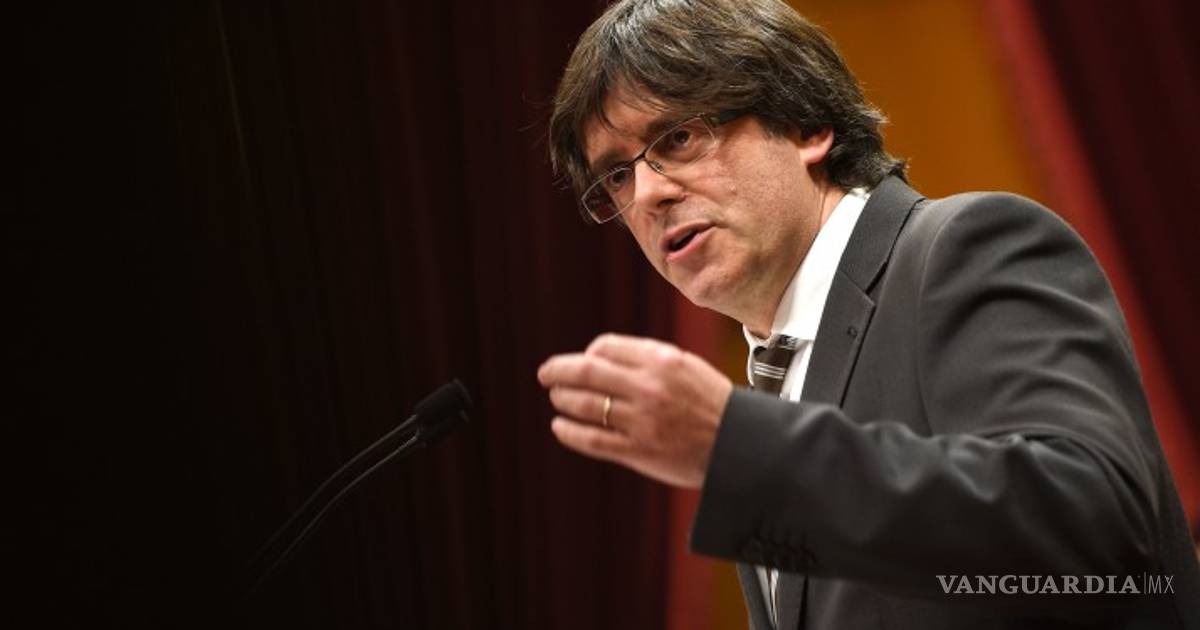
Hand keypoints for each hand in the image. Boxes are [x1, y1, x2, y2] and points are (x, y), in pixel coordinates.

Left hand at [537, 333, 733, 488]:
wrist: (739, 446)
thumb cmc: (710, 404)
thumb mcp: (685, 366)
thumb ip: (646, 359)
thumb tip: (597, 355)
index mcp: (662, 360)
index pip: (606, 347)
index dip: (587, 353)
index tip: (582, 361)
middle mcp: (649, 387)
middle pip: (587, 371)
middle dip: (558, 371)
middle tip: (545, 374)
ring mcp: (642, 420)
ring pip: (584, 404)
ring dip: (562, 399)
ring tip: (557, 399)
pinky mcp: (638, 451)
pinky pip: (591, 438)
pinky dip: (568, 431)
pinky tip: (560, 426)